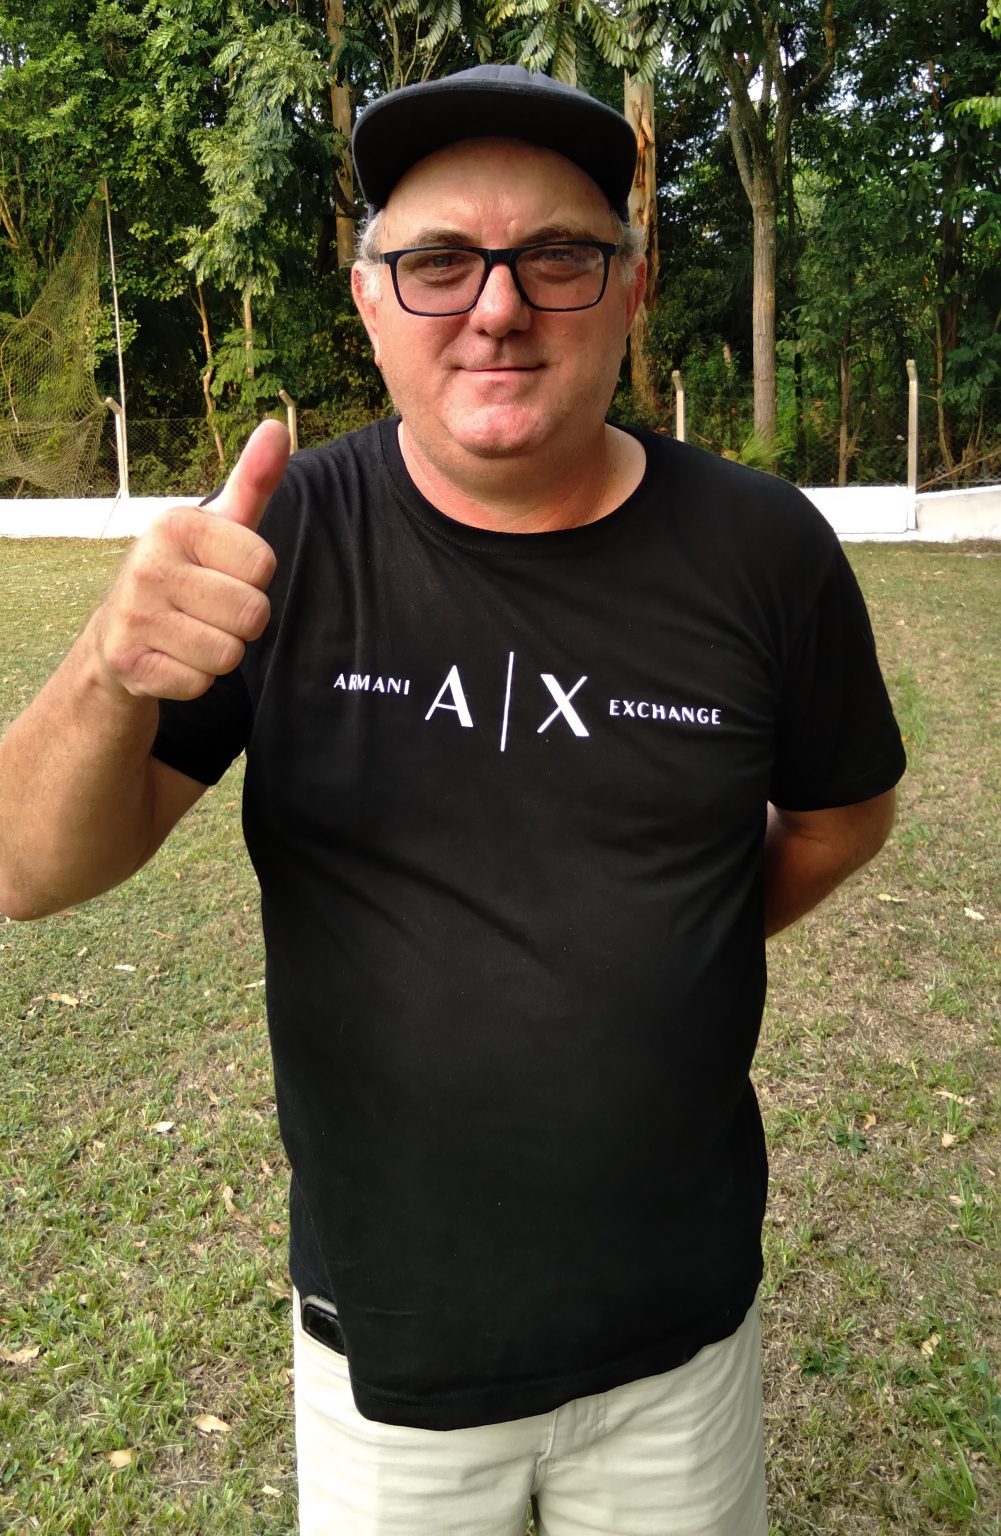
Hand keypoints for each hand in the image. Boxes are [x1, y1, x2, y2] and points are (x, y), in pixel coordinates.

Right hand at [92, 420, 289, 700]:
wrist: (118, 636)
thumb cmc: (186, 574)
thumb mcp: (221, 526)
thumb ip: (254, 481)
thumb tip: (277, 427)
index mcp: (175, 524)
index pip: (263, 566)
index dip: (254, 578)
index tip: (222, 572)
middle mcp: (146, 565)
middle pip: (252, 615)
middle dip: (241, 621)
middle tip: (209, 609)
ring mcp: (133, 617)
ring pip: (229, 655)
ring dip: (221, 652)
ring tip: (191, 632)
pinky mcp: (129, 665)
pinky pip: (201, 684)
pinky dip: (196, 679)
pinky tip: (173, 657)